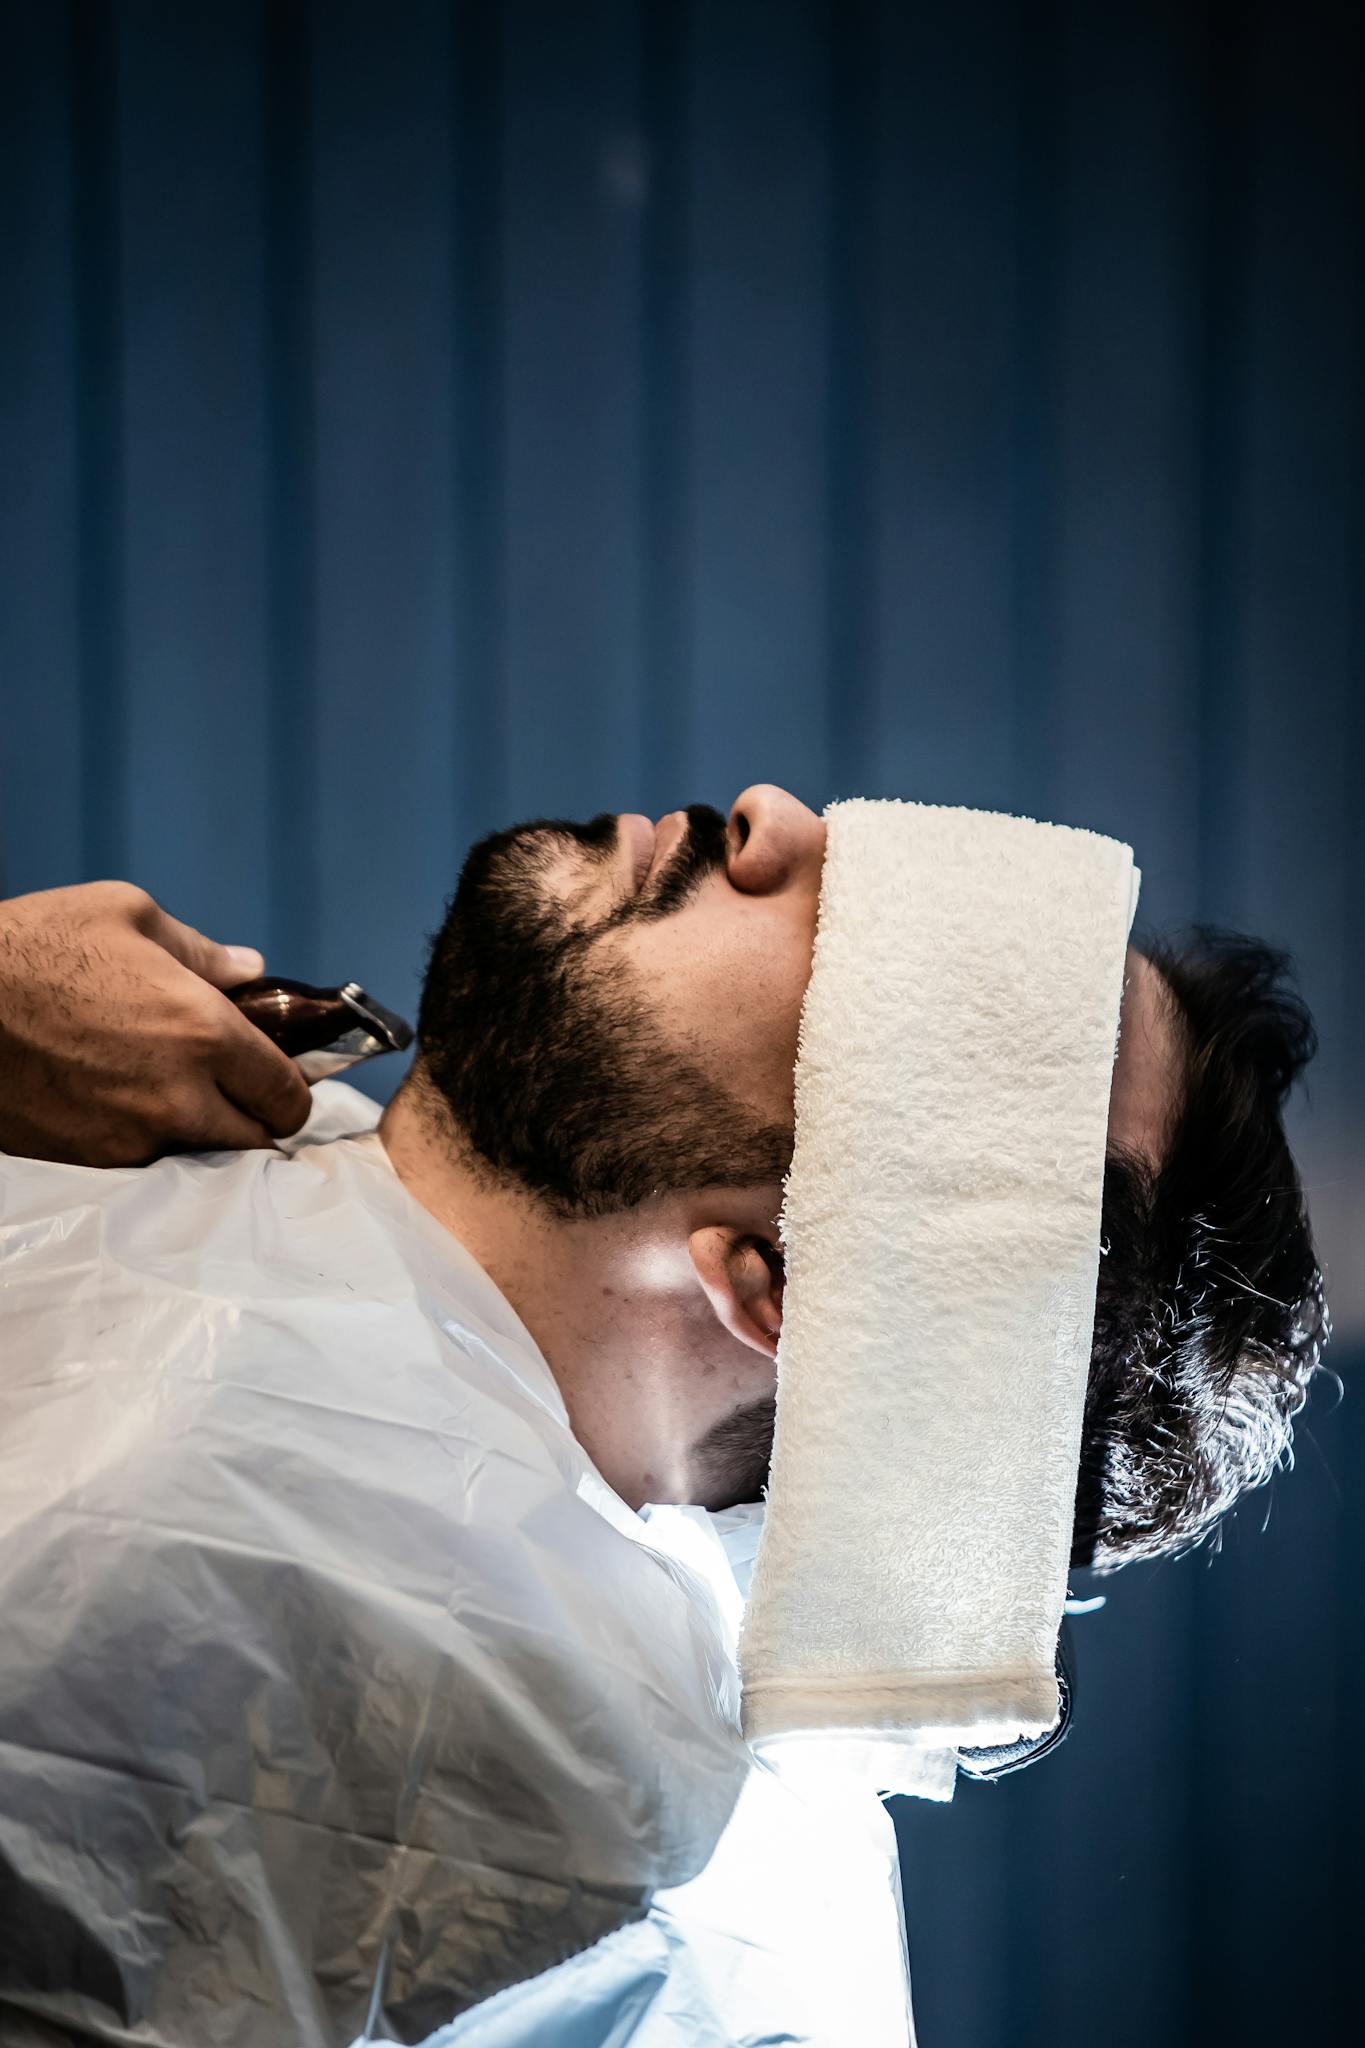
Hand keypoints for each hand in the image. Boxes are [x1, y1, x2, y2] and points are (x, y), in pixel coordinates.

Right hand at [0, 881, 313, 1165]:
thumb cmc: (35, 945)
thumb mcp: (124, 914)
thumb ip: (201, 951)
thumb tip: (251, 971)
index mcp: (205, 1032)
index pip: (288, 1094)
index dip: (291, 1092)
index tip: (277, 1083)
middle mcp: (180, 1096)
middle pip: (255, 1143)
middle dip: (255, 1123)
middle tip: (235, 1098)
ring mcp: (132, 1137)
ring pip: (201, 1160)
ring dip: (203, 1139)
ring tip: (175, 1101)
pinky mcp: (89, 1160)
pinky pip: (143, 1165)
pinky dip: (148, 1146)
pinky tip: (123, 1109)